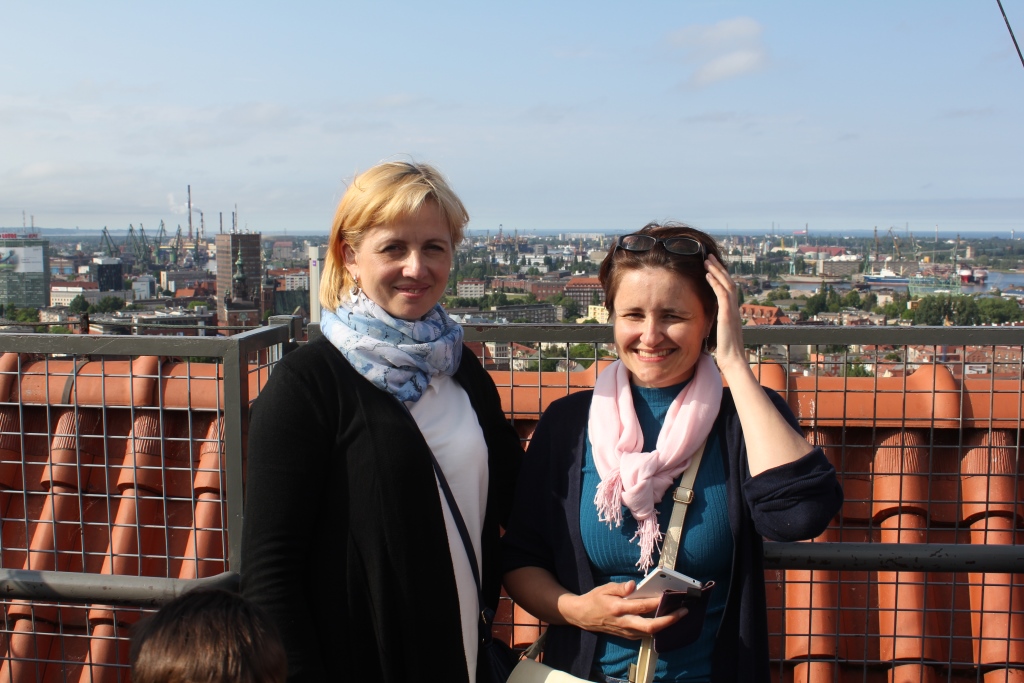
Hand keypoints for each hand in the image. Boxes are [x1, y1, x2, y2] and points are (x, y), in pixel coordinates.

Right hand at [559, 581, 686, 639]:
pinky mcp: (628, 635)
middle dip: (669, 620)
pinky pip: (645, 634)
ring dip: (666, 625)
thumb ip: (620, 587)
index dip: (656, 603)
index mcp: (617, 608)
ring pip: (650, 632)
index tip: (669, 596)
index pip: (641, 607)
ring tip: (679, 614)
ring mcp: (626, 631)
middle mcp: (623, 622)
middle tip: (683, 612)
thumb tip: (633, 585)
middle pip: (650, 626)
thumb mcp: (605, 589)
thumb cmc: (595, 599)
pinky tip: (666, 620)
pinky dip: (658, 628)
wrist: (583, 616)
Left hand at [704, 254, 745, 374]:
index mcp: (732, 312)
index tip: (711, 268)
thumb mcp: (720, 333)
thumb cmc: (726, 351)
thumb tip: (708, 323)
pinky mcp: (727, 315)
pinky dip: (715, 282)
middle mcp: (734, 309)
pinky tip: (707, 275)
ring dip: (716, 270)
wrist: (734, 361)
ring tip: (707, 260)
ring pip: (726, 284)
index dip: (720, 277)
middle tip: (709, 256)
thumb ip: (716, 324)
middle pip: (729, 282)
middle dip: (719, 268)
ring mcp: (732, 311)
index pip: (728, 289)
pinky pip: (722, 294)